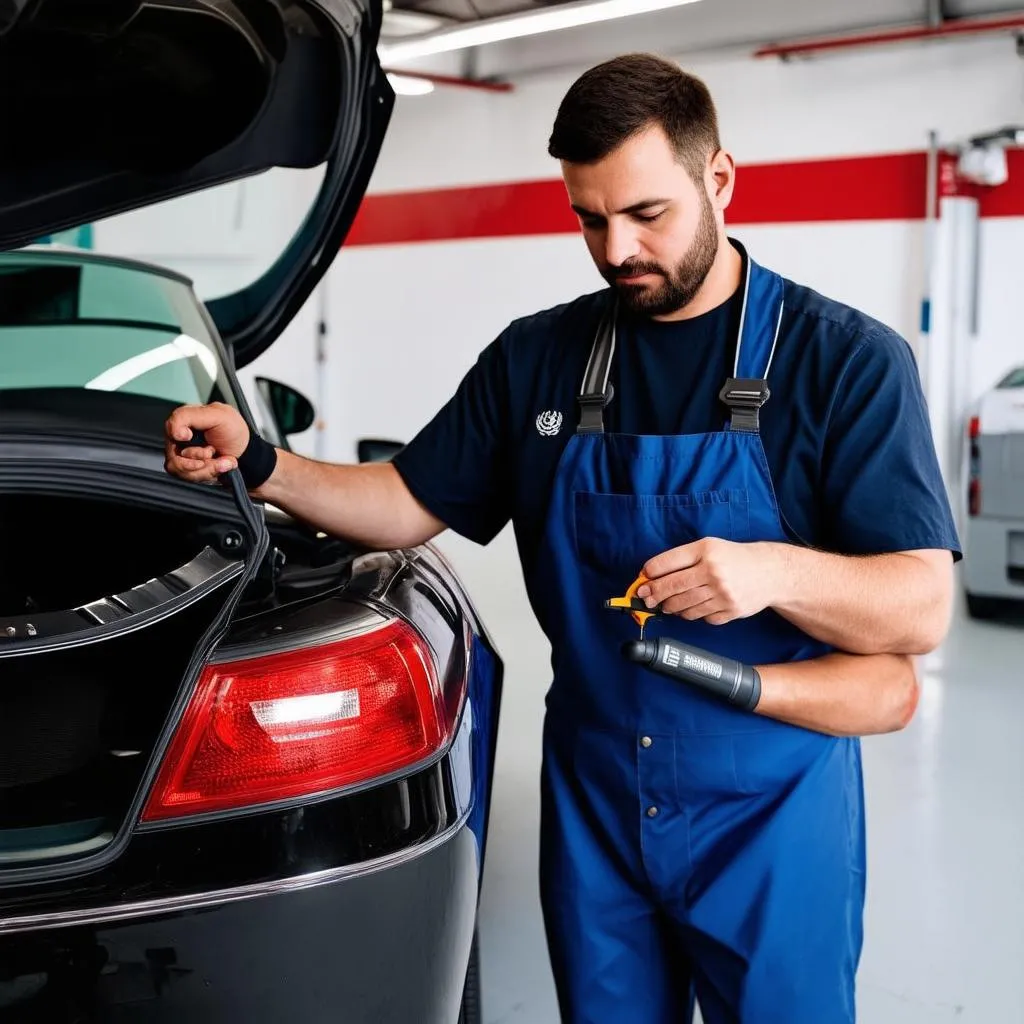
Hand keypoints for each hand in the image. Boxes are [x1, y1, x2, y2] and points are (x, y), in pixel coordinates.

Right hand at [164, 402, 249, 483]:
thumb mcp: (219, 416)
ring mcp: (183, 453)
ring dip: (205, 467)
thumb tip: (175, 432)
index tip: (188, 436)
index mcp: (187, 418)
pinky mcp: (187, 468)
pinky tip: (220, 466)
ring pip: (178, 466)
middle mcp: (181, 436)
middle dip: (199, 456)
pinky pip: (186, 476)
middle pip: (173, 451)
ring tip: (221, 460)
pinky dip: (207, 473)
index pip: (170, 426)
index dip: (179, 435)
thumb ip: (191, 416)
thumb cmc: (235, 433)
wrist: (247, 456)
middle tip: (213, 451)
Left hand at [637, 538, 784, 625]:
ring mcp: (722, 594)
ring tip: (666, 605)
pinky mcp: (730, 611)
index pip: (667, 564)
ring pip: (683, 607)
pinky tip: (690, 609)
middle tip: (646, 598)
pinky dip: (691, 615)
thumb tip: (651, 575)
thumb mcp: (709, 547)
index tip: (642, 580)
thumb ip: (681, 559)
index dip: (649, 574)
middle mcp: (713, 572)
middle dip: (654, 595)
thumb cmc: (734, 558)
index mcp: (705, 551)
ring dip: (670, 608)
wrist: (770, 572)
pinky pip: (701, 618)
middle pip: (672, 588)